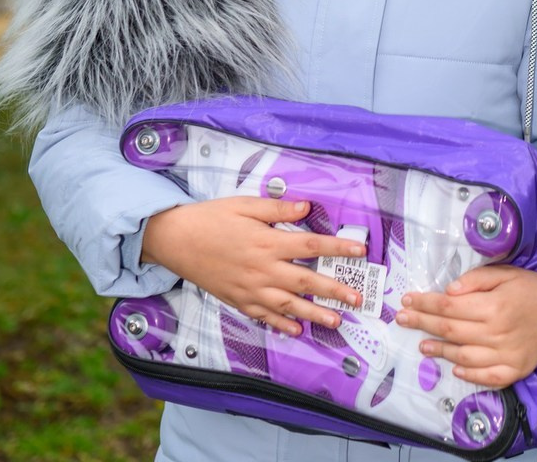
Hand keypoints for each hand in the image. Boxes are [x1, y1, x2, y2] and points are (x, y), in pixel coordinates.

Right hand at [141, 197, 367, 336]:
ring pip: (288, 305)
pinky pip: (264, 316)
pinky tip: (297, 330)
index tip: (360, 251)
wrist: (176, 240)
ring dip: (314, 314)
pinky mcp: (238, 301)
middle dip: (334, 290)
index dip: (338, 247)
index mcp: (267, 242)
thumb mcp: (245, 205)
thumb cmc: (211, 219)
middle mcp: (262, 269)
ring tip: (336, 321)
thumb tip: (307, 207)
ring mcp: (250, 289)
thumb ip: (277, 209)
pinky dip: (282, 325)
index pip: (311, 245)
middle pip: (305, 280)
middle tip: (357, 298)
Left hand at [397, 266, 536, 387]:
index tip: (407, 300)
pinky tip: (454, 369)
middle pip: (451, 330)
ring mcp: (506, 355)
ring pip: (463, 356)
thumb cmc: (532, 286)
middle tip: (402, 319)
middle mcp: (497, 333)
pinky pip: (487, 377)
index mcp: (494, 306)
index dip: (425, 303)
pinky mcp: (515, 370)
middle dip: (423, 323)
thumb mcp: (505, 272)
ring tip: (422, 345)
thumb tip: (449, 291)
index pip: (449, 306)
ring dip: (439, 351)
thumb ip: (477, 279)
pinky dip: (468, 375)